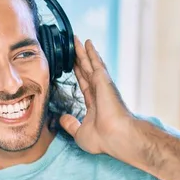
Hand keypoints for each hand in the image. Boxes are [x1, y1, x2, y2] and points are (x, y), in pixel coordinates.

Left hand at [59, 37, 135, 155]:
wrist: (118, 137)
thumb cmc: (104, 139)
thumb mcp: (80, 133)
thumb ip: (70, 124)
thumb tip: (62, 118)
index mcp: (95, 104)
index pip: (84, 84)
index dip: (78, 73)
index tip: (72, 65)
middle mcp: (100, 92)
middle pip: (86, 70)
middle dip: (79, 58)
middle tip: (73, 46)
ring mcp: (102, 85)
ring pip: (90, 64)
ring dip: (83, 51)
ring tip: (76, 39)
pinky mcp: (104, 81)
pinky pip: (95, 63)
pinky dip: (90, 52)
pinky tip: (86, 42)